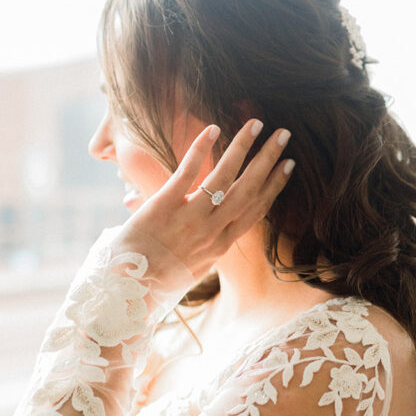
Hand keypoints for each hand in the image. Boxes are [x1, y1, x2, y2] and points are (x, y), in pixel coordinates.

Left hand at [110, 120, 293, 282]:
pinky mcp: (163, 208)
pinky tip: (213, 129)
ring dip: (242, 148)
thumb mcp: (193, 269)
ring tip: (256, 124)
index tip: (289, 165)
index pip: (255, 210)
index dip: (275, 186)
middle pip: (248, 190)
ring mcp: (189, 220)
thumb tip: (218, 235)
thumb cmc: (157, 281)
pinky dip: (200, 151)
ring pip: (223, 178)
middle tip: (283, 134)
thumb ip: (208, 247)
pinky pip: (186, 175)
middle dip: (268, 160)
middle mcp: (211, 232)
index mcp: (220, 246)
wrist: (126, 292)